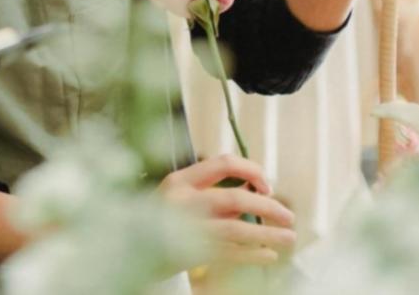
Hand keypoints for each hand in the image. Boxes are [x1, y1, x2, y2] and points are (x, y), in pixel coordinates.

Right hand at [159, 155, 296, 264]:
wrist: (128, 249)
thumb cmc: (162, 219)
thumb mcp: (182, 199)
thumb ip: (214, 194)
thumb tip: (257, 192)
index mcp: (179, 180)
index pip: (223, 163)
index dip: (252, 171)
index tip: (267, 187)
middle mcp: (181, 202)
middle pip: (234, 199)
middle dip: (268, 207)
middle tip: (288, 216)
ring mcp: (184, 229)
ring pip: (235, 229)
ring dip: (267, 233)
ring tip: (289, 238)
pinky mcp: (188, 254)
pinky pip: (229, 254)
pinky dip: (252, 255)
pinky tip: (269, 256)